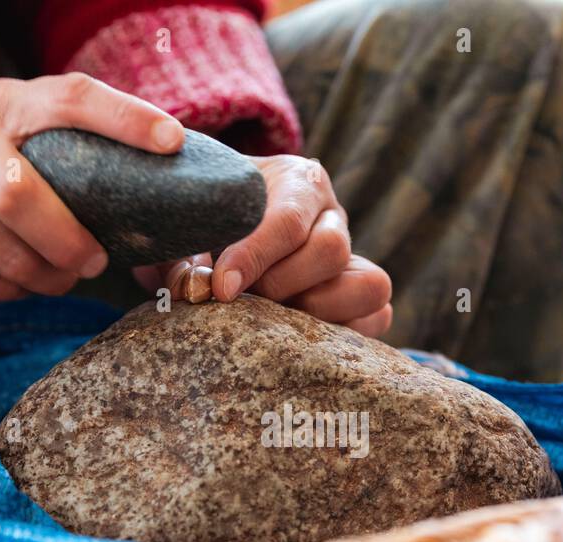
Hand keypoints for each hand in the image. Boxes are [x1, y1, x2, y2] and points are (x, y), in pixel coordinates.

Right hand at [0, 74, 184, 300]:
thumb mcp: (0, 119)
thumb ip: (55, 137)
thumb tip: (146, 178)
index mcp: (4, 104)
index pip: (71, 98)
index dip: (124, 118)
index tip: (171, 141)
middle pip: (24, 198)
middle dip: (70, 241)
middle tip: (96, 258)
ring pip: (9, 255)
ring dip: (51, 277)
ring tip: (66, 274)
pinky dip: (18, 288)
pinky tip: (24, 278)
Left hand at [134, 155, 392, 336]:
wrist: (223, 222)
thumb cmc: (208, 222)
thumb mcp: (192, 225)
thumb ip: (183, 252)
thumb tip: (194, 290)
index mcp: (297, 182)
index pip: (287, 220)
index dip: (254, 258)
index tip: (222, 289)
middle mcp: (332, 217)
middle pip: (331, 251)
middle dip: (282, 286)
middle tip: (243, 301)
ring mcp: (353, 258)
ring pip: (369, 285)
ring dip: (319, 312)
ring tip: (274, 320)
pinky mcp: (362, 296)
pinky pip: (379, 316)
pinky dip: (345, 333)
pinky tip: (299, 337)